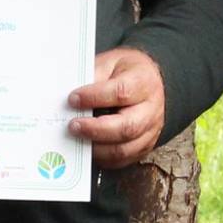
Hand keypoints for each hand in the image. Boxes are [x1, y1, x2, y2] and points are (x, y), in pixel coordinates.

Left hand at [66, 47, 164, 167]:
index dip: (94, 97)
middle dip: (95, 129)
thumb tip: (71, 96)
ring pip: (124, 149)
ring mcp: (150, 131)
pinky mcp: (144, 146)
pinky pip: (123, 159)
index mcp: (143, 82)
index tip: (73, 99)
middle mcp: (151, 109)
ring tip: (77, 139)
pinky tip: (88, 148)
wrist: (149, 82)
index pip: (121, 93)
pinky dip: (103, 158)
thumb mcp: (110, 62)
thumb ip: (93, 77)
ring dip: (97, 147)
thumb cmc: (126, 72)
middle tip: (73, 126)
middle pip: (126, 127)